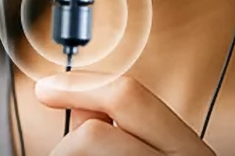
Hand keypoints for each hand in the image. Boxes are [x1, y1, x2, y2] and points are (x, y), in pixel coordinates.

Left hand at [35, 72, 216, 155]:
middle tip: (57, 153)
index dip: (80, 85)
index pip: (130, 96)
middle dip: (68, 141)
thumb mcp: (156, 155)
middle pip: (94, 134)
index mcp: (188, 149)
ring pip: (82, 151)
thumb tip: (79, 102)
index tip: (45, 88)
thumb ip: (121, 129)